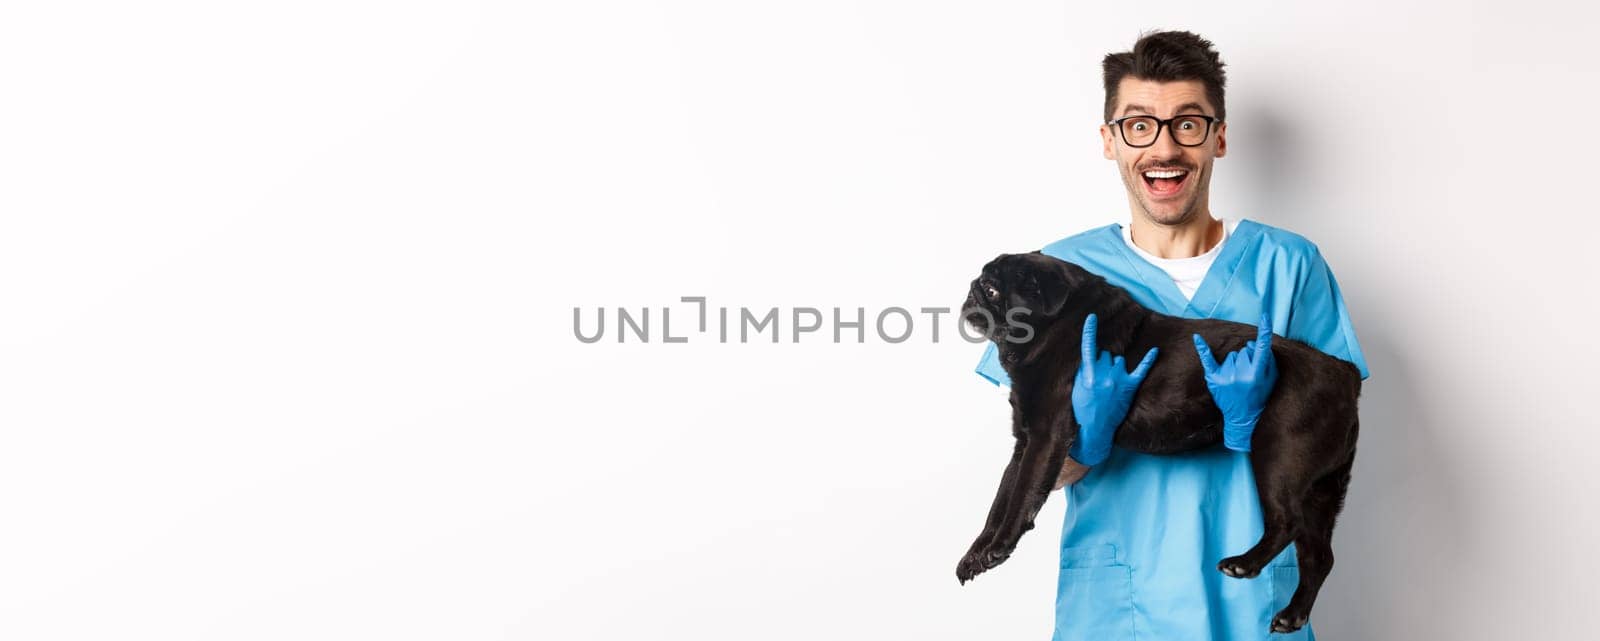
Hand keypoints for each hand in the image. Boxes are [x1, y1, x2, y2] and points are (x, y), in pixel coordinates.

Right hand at [1069, 313, 1157, 466]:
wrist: (1095, 429)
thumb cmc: (1083, 408)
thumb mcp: (1076, 387)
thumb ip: (1083, 370)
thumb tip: (1091, 356)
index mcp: (1088, 373)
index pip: (1088, 346)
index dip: (1090, 330)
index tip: (1092, 317)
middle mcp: (1104, 374)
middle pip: (1106, 355)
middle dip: (1102, 361)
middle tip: (1098, 377)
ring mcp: (1118, 380)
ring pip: (1119, 361)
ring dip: (1115, 366)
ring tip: (1110, 382)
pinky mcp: (1129, 387)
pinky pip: (1141, 370)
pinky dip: (1148, 360)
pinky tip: (1155, 350)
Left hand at [1192, 312, 1278, 451]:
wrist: (1244, 417)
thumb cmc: (1260, 396)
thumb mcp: (1271, 380)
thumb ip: (1267, 360)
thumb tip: (1252, 343)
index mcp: (1257, 374)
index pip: (1262, 348)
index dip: (1264, 332)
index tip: (1265, 315)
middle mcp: (1241, 374)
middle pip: (1244, 350)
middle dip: (1248, 358)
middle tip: (1250, 375)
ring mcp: (1226, 376)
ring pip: (1231, 355)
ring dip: (1236, 363)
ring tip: (1239, 380)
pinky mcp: (1214, 379)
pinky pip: (1207, 359)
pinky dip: (1202, 348)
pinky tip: (1197, 337)